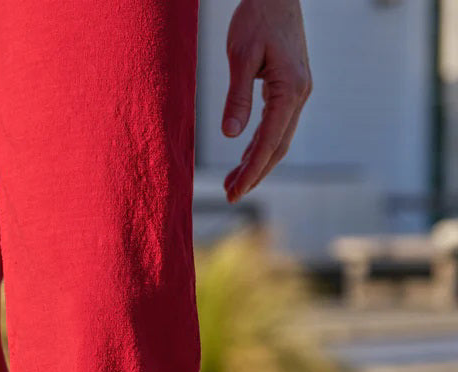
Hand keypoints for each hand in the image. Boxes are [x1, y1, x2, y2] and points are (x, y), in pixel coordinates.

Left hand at [221, 0, 311, 202]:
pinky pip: (277, 126)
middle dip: (254, 174)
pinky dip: (261, 145)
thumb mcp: (240, 55)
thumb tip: (231, 136)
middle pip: (278, 147)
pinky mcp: (291, 89)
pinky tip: (244, 158)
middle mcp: (300, 95)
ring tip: (233, 183)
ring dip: (257, 163)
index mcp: (290, 88)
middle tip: (230, 195)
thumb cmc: (257, 16)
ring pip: (279, 140)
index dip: (251, 170)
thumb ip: (237, 97)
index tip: (234, 191)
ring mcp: (298, 93)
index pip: (269, 141)